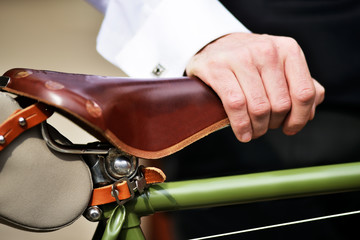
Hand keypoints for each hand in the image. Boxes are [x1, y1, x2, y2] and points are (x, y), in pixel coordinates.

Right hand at [186, 32, 324, 141]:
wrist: (215, 46)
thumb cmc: (251, 62)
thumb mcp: (280, 65)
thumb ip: (300, 84)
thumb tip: (311, 112)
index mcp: (289, 50)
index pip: (304, 93)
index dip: (299, 118)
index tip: (289, 129)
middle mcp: (267, 51)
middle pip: (280, 104)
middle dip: (273, 125)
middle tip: (264, 128)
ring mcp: (241, 58)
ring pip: (259, 108)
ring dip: (257, 129)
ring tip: (252, 133)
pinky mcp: (218, 68)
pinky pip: (236, 105)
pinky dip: (241, 126)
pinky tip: (242, 133)